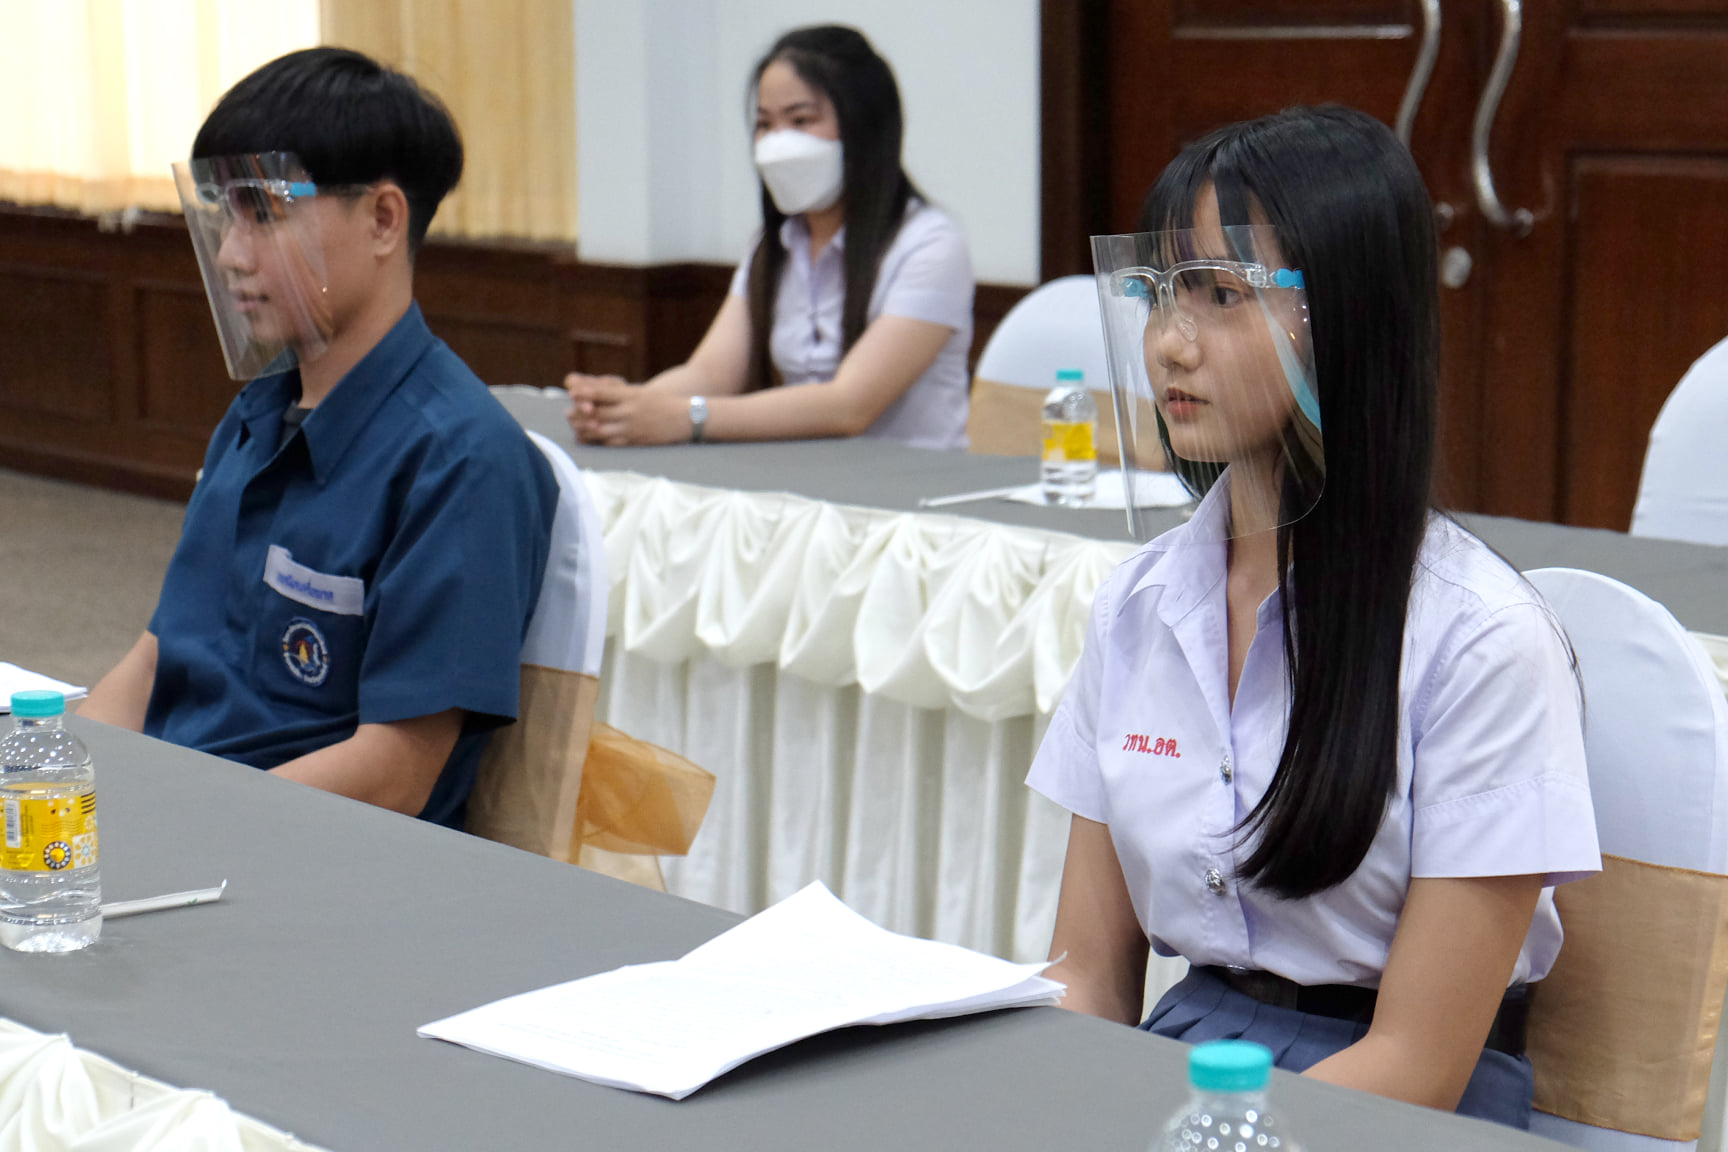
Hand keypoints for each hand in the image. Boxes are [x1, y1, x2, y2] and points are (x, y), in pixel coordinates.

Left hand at [564, 373, 692, 445]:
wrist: (685, 418)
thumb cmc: (661, 403)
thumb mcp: (640, 392)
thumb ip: (619, 393)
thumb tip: (596, 392)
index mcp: (630, 395)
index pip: (601, 392)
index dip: (583, 392)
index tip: (570, 392)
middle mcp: (629, 410)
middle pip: (596, 412)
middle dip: (578, 413)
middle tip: (567, 414)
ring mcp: (631, 427)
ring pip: (600, 430)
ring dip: (584, 430)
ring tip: (575, 428)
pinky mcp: (635, 441)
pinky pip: (611, 443)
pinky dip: (597, 442)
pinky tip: (590, 440)